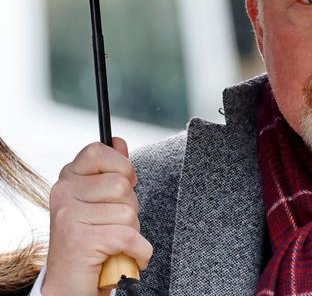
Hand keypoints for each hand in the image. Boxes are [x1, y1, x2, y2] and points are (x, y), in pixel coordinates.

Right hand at [42, 138, 152, 295]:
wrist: (71, 286)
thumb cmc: (92, 240)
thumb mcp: (101, 201)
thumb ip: (110, 170)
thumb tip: (118, 141)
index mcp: (68, 179)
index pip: (99, 150)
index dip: (121, 166)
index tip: (125, 183)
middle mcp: (63, 193)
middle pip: (122, 184)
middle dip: (131, 207)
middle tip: (115, 225)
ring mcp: (69, 216)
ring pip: (128, 212)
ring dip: (133, 231)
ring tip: (115, 243)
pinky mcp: (79, 240)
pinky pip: (130, 237)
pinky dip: (139, 252)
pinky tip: (126, 257)